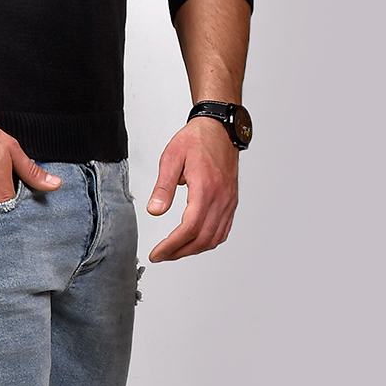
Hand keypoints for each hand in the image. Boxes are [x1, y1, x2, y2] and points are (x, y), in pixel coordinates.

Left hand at [145, 116, 238, 261]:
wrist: (219, 129)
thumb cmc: (196, 139)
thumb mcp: (172, 157)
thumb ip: (163, 186)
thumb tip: (154, 210)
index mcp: (205, 188)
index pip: (189, 228)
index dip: (172, 245)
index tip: (157, 253)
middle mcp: (221, 198)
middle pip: (202, 239)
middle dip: (180, 252)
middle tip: (162, 255)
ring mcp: (228, 201)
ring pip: (214, 238)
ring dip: (194, 249)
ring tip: (174, 251)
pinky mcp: (231, 202)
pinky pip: (223, 230)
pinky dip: (208, 241)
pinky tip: (195, 241)